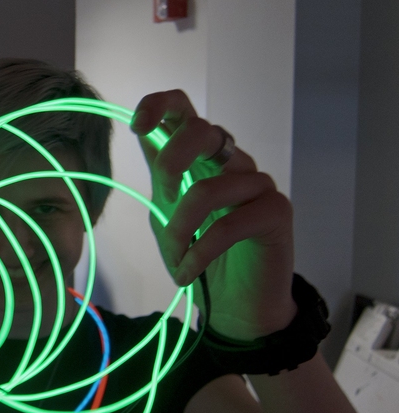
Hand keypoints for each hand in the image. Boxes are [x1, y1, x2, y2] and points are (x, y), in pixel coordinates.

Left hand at [131, 90, 295, 339]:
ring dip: (179, 232)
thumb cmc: (200, 257)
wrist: (236, 305)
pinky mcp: (276, 211)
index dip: (160, 106)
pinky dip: (199, 253)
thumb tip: (144, 134)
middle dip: (171, 164)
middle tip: (162, 201)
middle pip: (202, 130)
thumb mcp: (167, 216)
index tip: (137, 126)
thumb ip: (161, 178)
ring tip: (177, 261)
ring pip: (207, 188)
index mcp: (202, 158)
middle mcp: (232, 162)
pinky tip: (188, 273)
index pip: (186, 110)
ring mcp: (258, 184)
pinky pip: (227, 224)